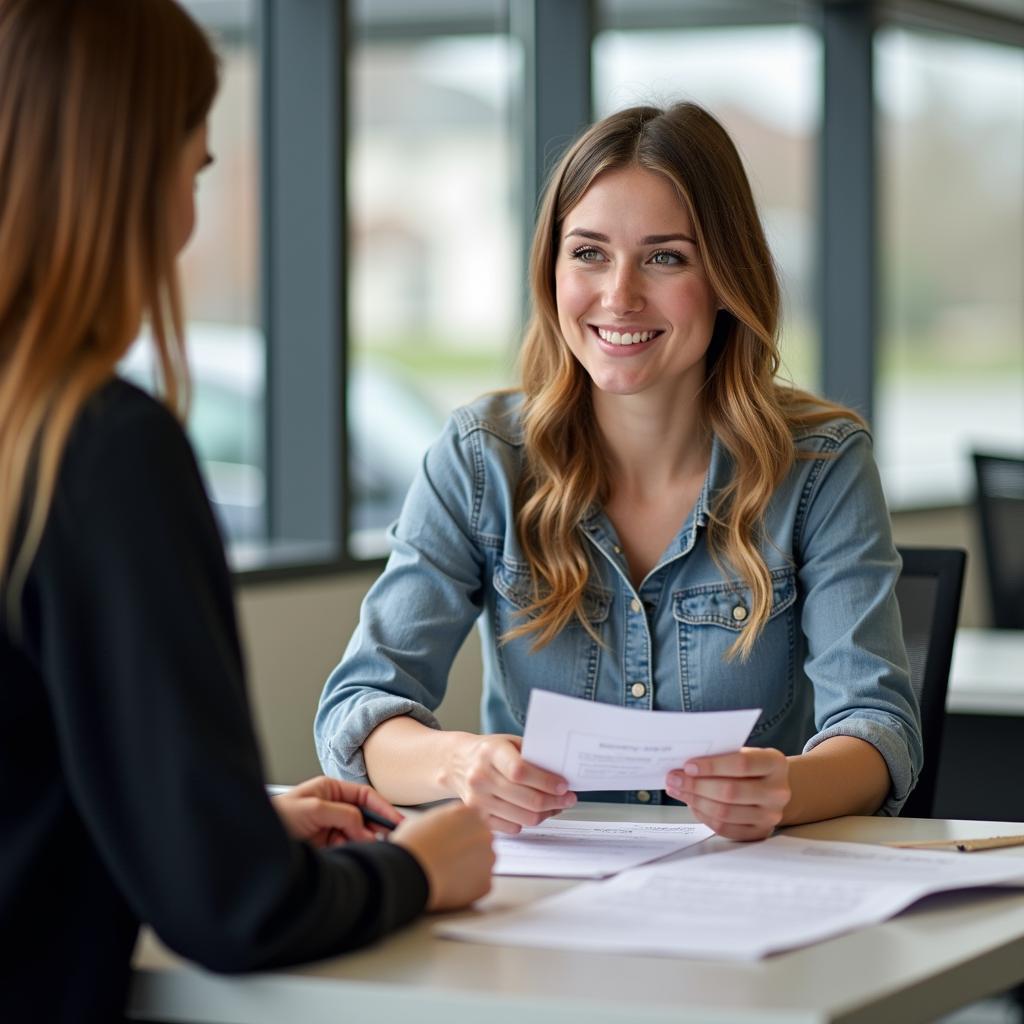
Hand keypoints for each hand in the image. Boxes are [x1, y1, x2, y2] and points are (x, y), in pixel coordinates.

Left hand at [272, 776, 402, 846]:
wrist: (255, 841)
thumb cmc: (277, 817)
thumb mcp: (313, 808)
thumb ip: (342, 813)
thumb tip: (364, 825)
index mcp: (330, 790)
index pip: (364, 796)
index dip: (382, 807)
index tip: (397, 819)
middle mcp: (331, 807)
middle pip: (363, 815)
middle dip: (376, 826)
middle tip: (390, 838)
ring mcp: (328, 826)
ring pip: (357, 833)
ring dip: (365, 841)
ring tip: (371, 850)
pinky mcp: (325, 845)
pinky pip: (347, 847)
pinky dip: (354, 851)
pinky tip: (355, 856)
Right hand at [392, 803, 494, 910]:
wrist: (409, 871)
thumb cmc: (412, 845)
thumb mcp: (428, 818)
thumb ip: (447, 820)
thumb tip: (446, 827)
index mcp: (470, 813)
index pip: (477, 817)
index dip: (464, 829)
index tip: (455, 839)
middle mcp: (484, 833)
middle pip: (482, 840)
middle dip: (470, 848)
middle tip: (449, 859)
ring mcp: (488, 858)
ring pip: (483, 863)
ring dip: (471, 868)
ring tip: (446, 874)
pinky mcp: (486, 883)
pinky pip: (480, 884)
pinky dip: (469, 888)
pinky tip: (450, 887)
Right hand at [447, 733, 575, 833]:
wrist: (457, 763)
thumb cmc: (489, 752)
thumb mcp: (509, 742)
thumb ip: (532, 755)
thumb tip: (561, 775)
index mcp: (490, 752)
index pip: (520, 771)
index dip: (545, 781)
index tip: (564, 786)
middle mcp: (480, 777)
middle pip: (526, 799)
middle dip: (555, 801)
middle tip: (569, 798)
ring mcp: (477, 800)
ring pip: (523, 817)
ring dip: (546, 813)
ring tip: (556, 805)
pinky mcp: (478, 817)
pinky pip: (512, 828)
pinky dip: (528, 821)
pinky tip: (535, 811)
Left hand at [665, 747, 789, 840]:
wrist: (772, 787)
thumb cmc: (751, 767)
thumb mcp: (744, 752)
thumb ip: (721, 756)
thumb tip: (684, 764)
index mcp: (775, 763)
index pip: (742, 764)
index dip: (712, 766)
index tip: (687, 766)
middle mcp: (777, 791)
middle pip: (731, 791)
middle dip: (696, 785)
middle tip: (673, 778)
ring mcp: (771, 815)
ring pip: (725, 812)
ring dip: (695, 800)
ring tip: (677, 790)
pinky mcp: (759, 832)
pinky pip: (725, 828)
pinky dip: (703, 815)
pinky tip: (691, 804)